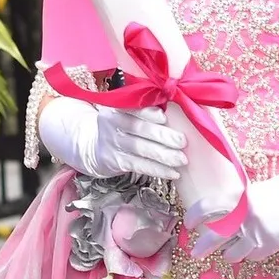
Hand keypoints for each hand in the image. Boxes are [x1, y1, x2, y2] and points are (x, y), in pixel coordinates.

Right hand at [38, 96, 186, 179]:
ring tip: (181, 160)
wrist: (95, 146)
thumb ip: (148, 107)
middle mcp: (112, 123)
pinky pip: (139, 166)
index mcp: (117, 106)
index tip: (164, 117)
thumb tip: (179, 106)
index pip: (132, 107)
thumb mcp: (129, 111)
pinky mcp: (115, 162)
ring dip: (163, 156)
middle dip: (162, 136)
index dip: (148, 112)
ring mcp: (112, 143)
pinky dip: (158, 170)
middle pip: (138, 128)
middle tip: (182, 141)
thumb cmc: (124, 125)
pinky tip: (173, 173)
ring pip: (140, 149)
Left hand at [188, 165, 278, 263]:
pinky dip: (251, 254)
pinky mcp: (274, 245)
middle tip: (196, 252)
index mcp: (243, 196)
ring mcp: (260, 233)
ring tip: (230, 250)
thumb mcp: (263, 189)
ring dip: (230, 253)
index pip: (209, 208)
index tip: (190, 223)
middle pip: (215, 237)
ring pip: (234, 253)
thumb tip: (225, 215)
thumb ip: (244, 202)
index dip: (195, 217)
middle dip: (203, 247)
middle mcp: (248, 216)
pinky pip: (253, 256)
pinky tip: (254, 247)